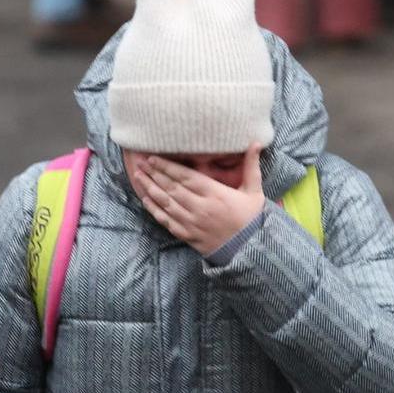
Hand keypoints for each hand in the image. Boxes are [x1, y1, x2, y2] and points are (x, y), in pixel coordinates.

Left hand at [130, 144, 265, 255]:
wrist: (250, 249)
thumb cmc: (251, 218)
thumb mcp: (254, 191)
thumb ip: (251, 166)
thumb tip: (256, 142)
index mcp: (214, 193)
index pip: (185, 177)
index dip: (167, 166)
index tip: (153, 158)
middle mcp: (200, 207)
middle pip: (171, 188)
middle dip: (153, 174)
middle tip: (139, 163)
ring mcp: (192, 222)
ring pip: (166, 203)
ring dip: (150, 189)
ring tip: (138, 176)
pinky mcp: (188, 235)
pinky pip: (167, 221)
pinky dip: (155, 210)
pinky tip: (146, 200)